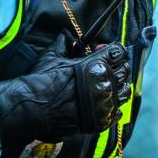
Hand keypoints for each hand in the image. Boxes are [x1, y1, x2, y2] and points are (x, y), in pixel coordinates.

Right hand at [0, 34, 130, 145]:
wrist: (32, 109)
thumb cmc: (41, 82)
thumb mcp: (53, 56)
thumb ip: (64, 44)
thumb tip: (67, 37)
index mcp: (95, 65)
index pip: (119, 52)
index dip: (113, 51)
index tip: (105, 52)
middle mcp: (104, 83)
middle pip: (124, 70)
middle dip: (116, 67)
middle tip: (104, 69)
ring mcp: (104, 103)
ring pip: (125, 91)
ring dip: (117, 87)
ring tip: (104, 87)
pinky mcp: (101, 120)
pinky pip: (117, 111)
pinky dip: (112, 106)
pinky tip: (101, 103)